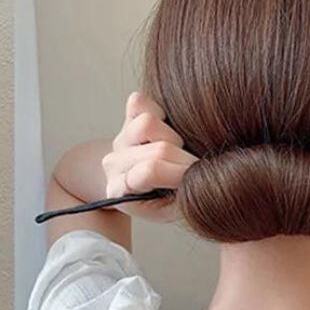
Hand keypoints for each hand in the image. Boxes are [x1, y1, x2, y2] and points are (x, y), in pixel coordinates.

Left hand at [101, 92, 195, 222]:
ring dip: (171, 136)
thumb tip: (194, 166)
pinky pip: (139, 103)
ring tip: (177, 150)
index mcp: (119, 191)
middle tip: (191, 167)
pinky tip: (167, 129)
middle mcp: (114, 164)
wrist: (154, 185)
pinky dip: (159, 111)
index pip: (151, 171)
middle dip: (183, 157)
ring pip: (146, 123)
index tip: (195, 176)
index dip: (180, 171)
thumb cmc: (169, 199)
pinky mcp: (126, 118)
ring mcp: (120, 139)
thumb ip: (182, 191)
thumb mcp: (176, 206)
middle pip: (157, 149)